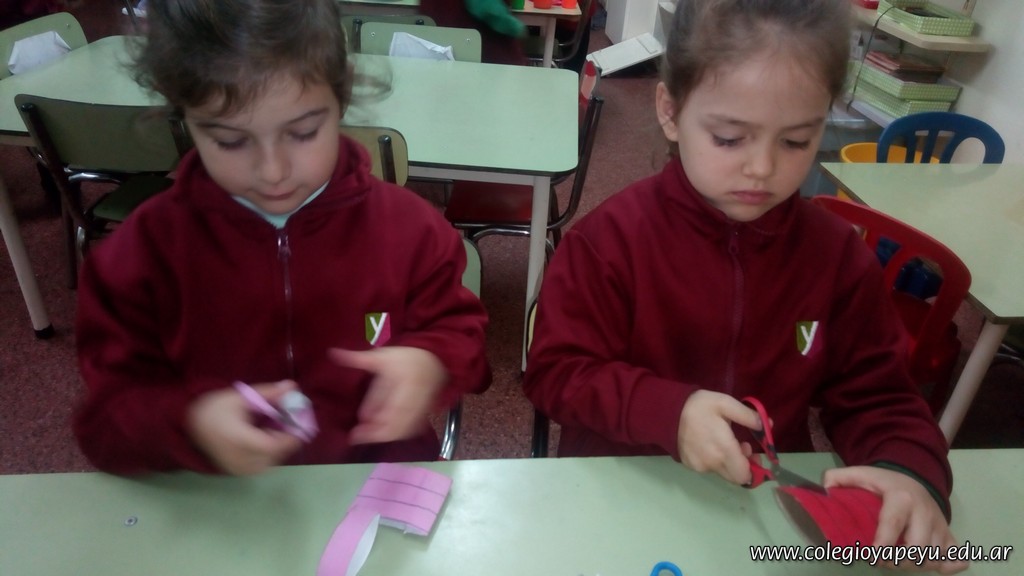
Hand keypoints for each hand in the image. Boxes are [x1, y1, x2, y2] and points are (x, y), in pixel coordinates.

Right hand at [186, 380, 303, 474]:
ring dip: (278, 446)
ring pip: (270, 461)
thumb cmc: (213, 408)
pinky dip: (268, 453)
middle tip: (289, 421)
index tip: (301, 423)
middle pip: (275, 454)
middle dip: (286, 438)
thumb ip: (268, 393)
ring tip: (274, 428)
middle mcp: (240, 460)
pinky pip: (261, 465)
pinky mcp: (237, 472)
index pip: (273, 446)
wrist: (188, 425)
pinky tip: (263, 438)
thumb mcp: (240, 397)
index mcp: (239, 441)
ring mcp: (238, 469)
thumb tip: (292, 386)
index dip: (290, 436)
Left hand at [329, 347, 445, 444]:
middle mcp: (414, 398)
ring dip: (386, 435)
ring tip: (369, 435)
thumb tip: (331, 353)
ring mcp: (422, 407)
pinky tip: (386, 433)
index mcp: (403, 384)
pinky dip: (399, 434)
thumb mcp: (380, 356)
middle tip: (358, 437)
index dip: (372, 425)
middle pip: (397, 425)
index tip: (354, 433)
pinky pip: (413, 429)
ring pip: (405, 430)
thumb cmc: (406, 357)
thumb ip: (356, 359)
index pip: (387, 411)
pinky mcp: (425, 412)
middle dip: (376, 435)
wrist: (436, 357)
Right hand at [676, 390, 760, 483]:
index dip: (753, 467)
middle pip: (736, 478)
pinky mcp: (691, 465)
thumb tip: (767, 425)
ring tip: (722, 441)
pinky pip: (709, 468)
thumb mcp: (726, 403)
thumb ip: (748, 416)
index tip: (752, 452)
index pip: (745, 475)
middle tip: (741, 445)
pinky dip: (714, 460)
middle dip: (743, 465)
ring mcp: (700, 466)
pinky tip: (708, 444)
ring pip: (723, 472)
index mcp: (724, 450)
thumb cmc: (699, 406)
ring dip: (728, 462)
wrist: (667, 411)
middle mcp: (712, 463)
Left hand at [824, 466, 967, 573]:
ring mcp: (940, 526)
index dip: (883, 546)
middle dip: (898, 561)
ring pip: (934, 557)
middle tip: (882, 560)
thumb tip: (824, 489)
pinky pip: (956, 558)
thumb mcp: (861, 475)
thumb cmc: (884, 483)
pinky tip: (932, 565)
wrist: (916, 480)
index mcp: (901, 498)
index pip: (893, 525)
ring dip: (915, 566)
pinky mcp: (950, 535)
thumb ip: (839, 478)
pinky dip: (947, 567)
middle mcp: (925, 512)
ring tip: (898, 560)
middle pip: (917, 548)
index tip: (872, 557)